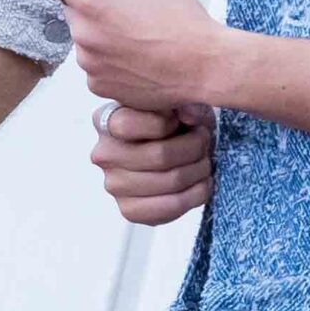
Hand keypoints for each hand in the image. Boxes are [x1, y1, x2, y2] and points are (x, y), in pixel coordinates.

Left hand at [46, 0, 228, 111]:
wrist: (204, 65)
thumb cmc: (183, 20)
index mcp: (90, 0)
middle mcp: (82, 32)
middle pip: (72, 12)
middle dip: (90, 8)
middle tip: (123, 10)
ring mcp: (88, 63)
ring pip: (85, 40)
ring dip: (100, 36)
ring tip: (135, 37)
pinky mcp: (98, 85)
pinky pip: (96, 66)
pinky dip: (109, 62)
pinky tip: (137, 58)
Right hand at [91, 101, 213, 224]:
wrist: (175, 153)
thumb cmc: (174, 122)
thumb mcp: (179, 101)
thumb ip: (183, 102)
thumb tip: (188, 115)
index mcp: (106, 120)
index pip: (128, 125)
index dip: (165, 123)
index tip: (180, 120)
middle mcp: (104, 154)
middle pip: (159, 155)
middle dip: (194, 147)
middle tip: (205, 141)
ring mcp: (114, 184)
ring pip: (171, 181)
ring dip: (199, 170)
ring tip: (205, 161)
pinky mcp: (129, 210)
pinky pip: (171, 206)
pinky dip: (196, 194)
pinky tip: (202, 182)